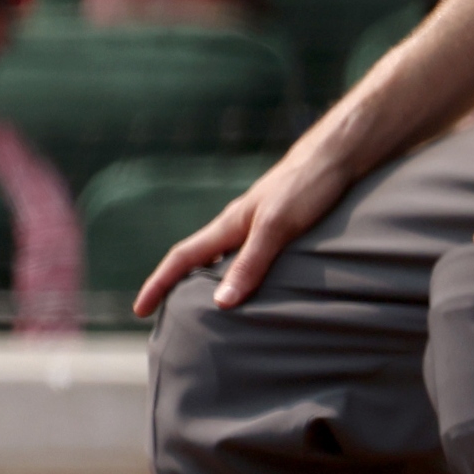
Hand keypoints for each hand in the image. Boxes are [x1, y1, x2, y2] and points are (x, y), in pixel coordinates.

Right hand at [130, 139, 360, 317]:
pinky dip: (236, 276)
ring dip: (205, 282)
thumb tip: (220, 303)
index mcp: (228, 226)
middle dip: (173, 285)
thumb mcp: (277, 228)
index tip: (138, 311)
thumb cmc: (305, 188)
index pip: (180, 258)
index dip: (158, 284)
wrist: (336, 158)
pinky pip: (246, 257)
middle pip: (194, 260)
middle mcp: (236, 227)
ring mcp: (256, 226)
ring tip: (202, 309)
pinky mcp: (278, 227)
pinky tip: (251, 287)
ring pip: (220, 258)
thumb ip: (250, 264)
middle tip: (162, 315)